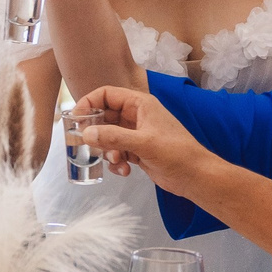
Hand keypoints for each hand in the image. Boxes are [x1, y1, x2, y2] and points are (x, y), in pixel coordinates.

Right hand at [69, 83, 213, 192]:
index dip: (89, 103)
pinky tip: (124, 171)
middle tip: (87, 144)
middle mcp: (137, 116)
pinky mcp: (137, 151)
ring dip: (107, 150)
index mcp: (140, 104)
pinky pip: (117, 152)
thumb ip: (113, 137)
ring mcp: (137, 134)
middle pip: (105, 116)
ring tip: (116, 160)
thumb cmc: (175, 152)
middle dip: (96, 131)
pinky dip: (116, 161)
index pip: (107, 95)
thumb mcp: (143, 143)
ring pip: (109, 137)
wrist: (195, 176)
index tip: (76, 118)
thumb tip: (86, 134)